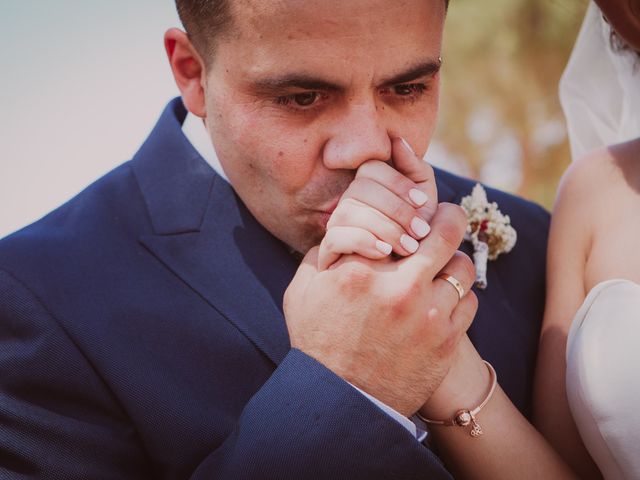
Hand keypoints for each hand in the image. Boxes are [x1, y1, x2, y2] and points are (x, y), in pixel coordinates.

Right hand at [284, 203, 476, 415]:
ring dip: (454, 262)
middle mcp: (400, 288)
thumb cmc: (319, 343)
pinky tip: (443, 300)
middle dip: (450, 218)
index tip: (417, 211)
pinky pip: (470, 301)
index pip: (398, 218)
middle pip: (446, 233)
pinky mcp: (448, 341)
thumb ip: (322, 254)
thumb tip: (344, 226)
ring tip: (444, 265)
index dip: (412, 211)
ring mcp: (429, 316)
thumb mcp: (302, 293)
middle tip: (449, 216)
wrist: (343, 401)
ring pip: (463, 267)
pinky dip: (459, 296)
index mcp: (361, 271)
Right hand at [317, 137, 436, 269]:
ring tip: (408, 248)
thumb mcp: (420, 210)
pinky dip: (363, 240)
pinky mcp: (323, 258)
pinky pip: (335, 238)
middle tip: (420, 233)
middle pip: (361, 188)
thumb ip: (415, 174)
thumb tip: (399, 140)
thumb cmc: (408, 252)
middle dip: (396, 208)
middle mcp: (345, 208)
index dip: (398, 181)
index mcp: (366, 195)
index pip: (370, 169)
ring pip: (349, 210)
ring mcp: (334, 232)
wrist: (385, 303)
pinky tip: (384, 253)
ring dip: (384, 226)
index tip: (422, 202)